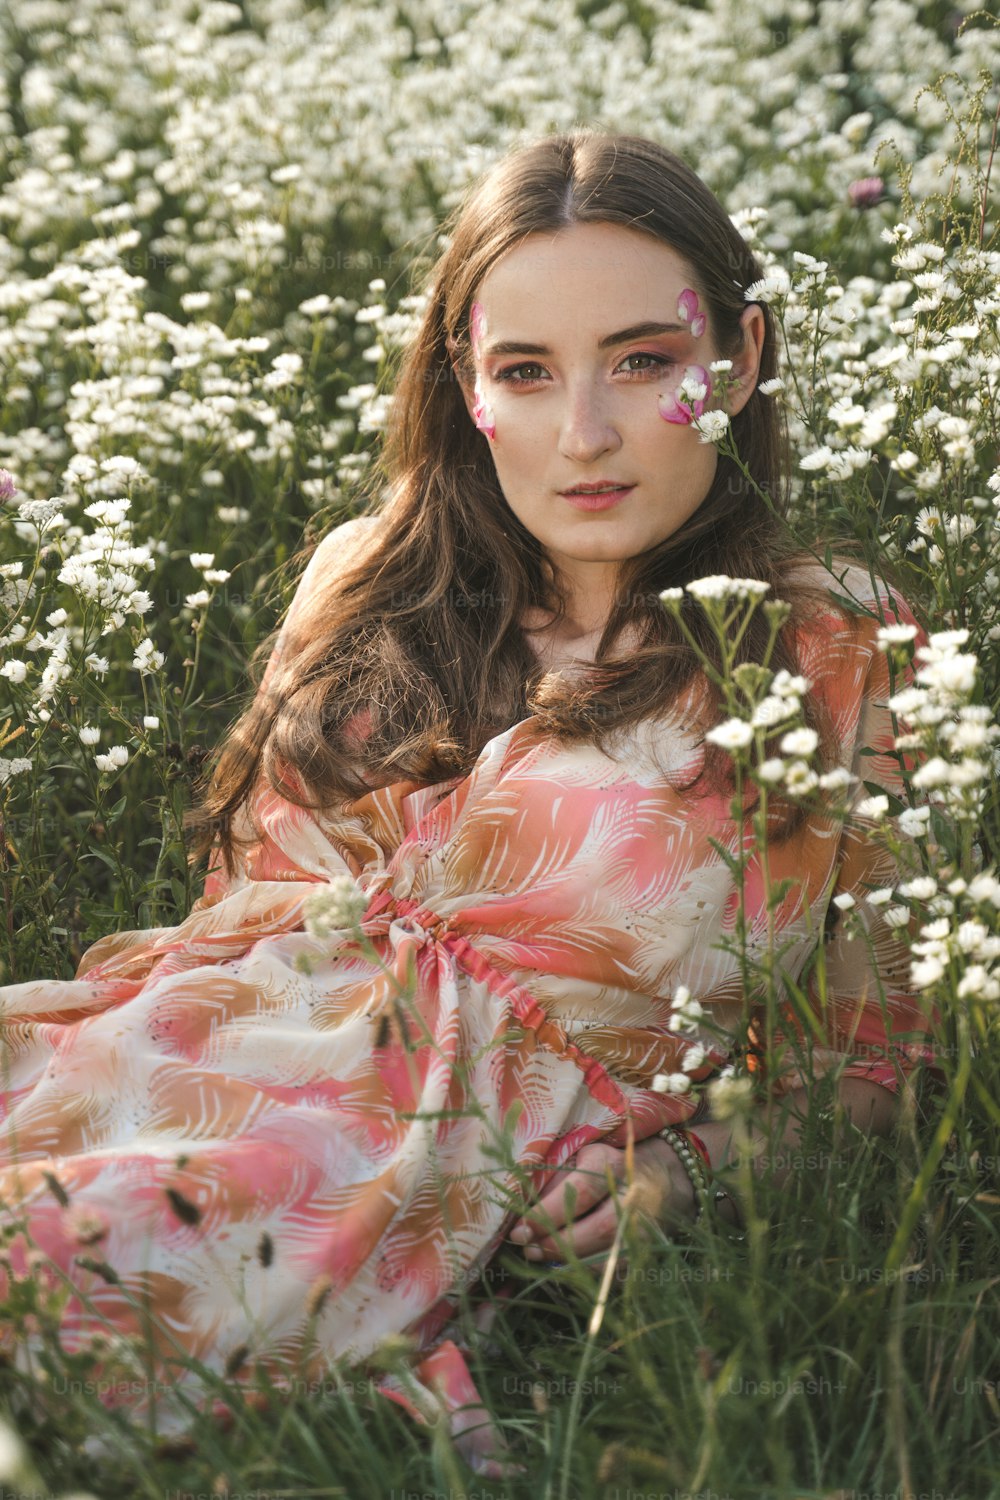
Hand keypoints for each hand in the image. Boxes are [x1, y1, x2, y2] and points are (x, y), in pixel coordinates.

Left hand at [505, 1136, 697, 1264]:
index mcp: (614, 1166)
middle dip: (554, 1242)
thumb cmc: (609, 1164)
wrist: (664, 1178)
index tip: (520, 1226)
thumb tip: (522, 1204)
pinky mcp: (645, 1253)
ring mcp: (643, 1229)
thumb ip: (555, 1176)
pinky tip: (561, 1266)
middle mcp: (634, 1198)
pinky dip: (583, 1273)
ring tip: (536, 1255)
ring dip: (565, 1261)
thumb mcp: (582, 1155)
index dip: (547, 1211)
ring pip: (606, 1257)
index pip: (581, 1190)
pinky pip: (613, 1273)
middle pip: (596, 1229)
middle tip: (524, 1245)